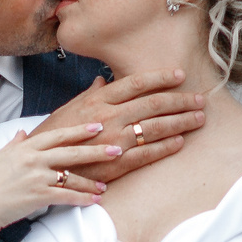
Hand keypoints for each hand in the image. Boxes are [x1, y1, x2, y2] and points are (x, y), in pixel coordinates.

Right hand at [0, 121, 115, 234]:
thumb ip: (13, 145)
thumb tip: (22, 133)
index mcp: (25, 148)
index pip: (57, 135)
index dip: (78, 130)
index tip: (96, 126)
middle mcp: (33, 159)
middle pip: (71, 152)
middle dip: (96, 150)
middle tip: (116, 149)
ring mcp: (37, 177)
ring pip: (72, 177)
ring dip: (91, 182)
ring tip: (105, 186)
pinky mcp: (38, 197)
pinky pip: (67, 197)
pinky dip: (83, 199)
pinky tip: (95, 201)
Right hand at [34, 68, 203, 183]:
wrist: (41, 166)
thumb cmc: (54, 135)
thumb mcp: (69, 108)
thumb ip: (91, 94)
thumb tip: (104, 81)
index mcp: (98, 100)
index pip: (137, 83)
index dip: (161, 77)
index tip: (181, 75)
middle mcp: (108, 117)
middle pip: (153, 104)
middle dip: (181, 100)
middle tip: (201, 99)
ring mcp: (113, 141)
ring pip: (155, 128)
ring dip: (181, 122)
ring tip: (198, 119)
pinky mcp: (115, 164)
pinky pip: (147, 153)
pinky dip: (166, 147)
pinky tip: (180, 142)